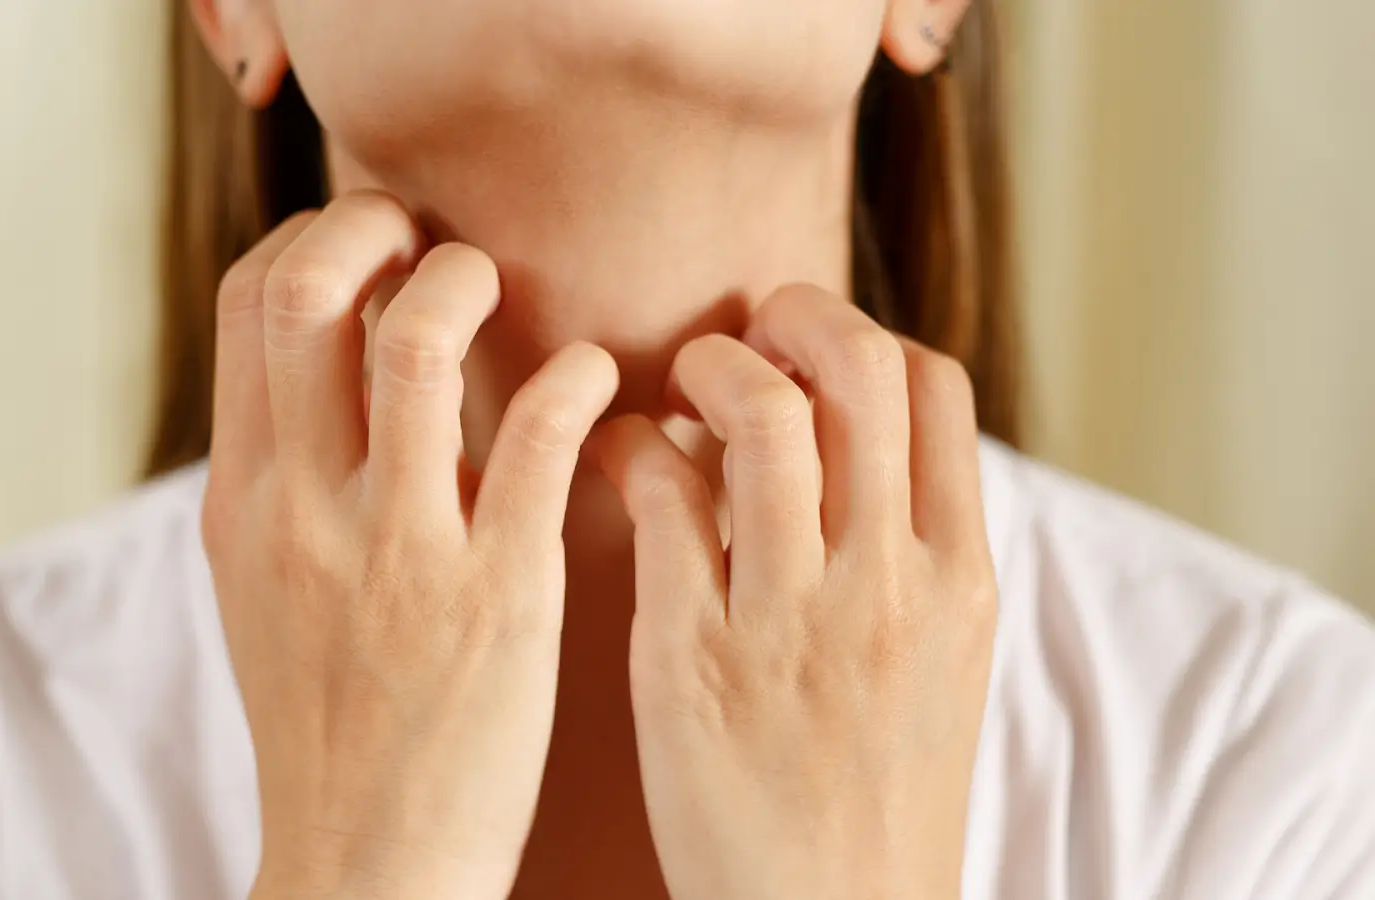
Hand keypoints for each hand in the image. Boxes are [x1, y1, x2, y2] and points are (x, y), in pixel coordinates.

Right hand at [202, 192, 618, 899]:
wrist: (366, 863)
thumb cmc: (329, 723)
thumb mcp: (263, 591)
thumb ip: (286, 479)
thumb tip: (328, 375)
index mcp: (243, 502)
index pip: (244, 303)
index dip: (311, 240)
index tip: (370, 251)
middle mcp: (304, 511)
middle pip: (304, 290)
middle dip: (372, 227)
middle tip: (431, 242)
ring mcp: (399, 550)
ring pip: (416, 340)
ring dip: (467, 282)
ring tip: (505, 298)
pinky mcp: (499, 595)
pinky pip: (536, 435)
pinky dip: (573, 379)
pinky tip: (594, 383)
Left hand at [593, 285, 996, 899]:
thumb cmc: (879, 793)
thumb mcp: (943, 665)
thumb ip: (912, 551)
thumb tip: (855, 441)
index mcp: (960, 580)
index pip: (935, 389)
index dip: (867, 335)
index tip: (813, 351)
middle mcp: (887, 585)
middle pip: (857, 370)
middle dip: (790, 318)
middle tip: (742, 335)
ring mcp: (789, 619)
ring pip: (761, 416)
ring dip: (707, 367)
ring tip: (680, 388)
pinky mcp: (691, 657)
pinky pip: (663, 499)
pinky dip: (634, 446)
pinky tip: (623, 458)